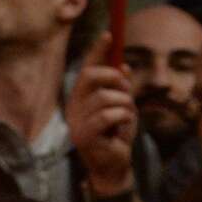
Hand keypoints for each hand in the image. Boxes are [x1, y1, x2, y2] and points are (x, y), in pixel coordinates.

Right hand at [69, 35, 136, 192]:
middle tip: (127, 90)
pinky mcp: (84, 136)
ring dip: (125, 104)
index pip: (86, 69)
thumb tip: (124, 65)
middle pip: (92, 76)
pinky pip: (109, 115)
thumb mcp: (122, 107)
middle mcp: (73, 107)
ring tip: (126, 117)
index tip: (109, 34)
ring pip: (106, 97)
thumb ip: (120, 88)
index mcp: (80, 98)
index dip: (97, 51)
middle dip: (115, 78)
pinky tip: (122, 127)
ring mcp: (76, 122)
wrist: (113, 167)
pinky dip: (123, 118)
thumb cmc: (116, 136)